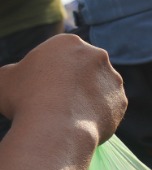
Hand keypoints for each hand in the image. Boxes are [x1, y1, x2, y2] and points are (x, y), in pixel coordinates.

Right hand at [0, 33, 125, 142]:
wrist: (55, 127)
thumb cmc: (25, 98)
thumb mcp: (4, 79)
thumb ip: (12, 72)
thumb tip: (15, 75)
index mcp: (69, 42)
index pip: (60, 55)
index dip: (49, 71)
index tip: (40, 87)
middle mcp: (97, 55)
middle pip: (82, 69)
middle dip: (71, 83)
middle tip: (54, 102)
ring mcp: (113, 78)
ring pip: (98, 88)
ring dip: (86, 98)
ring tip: (67, 116)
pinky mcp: (121, 101)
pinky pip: (108, 108)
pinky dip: (96, 115)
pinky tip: (80, 125)